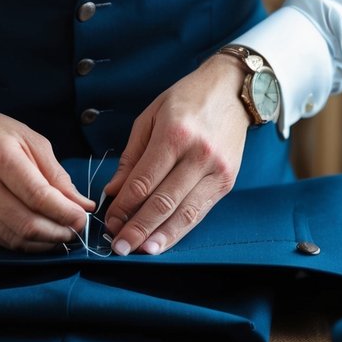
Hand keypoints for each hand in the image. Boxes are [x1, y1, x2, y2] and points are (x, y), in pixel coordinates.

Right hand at [0, 92, 92, 250]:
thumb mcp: (29, 139)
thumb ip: (56, 175)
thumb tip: (81, 204)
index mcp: (1, 157)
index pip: (38, 196)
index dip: (65, 213)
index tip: (83, 217)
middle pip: (27, 224)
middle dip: (59, 232)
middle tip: (77, 229)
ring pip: (15, 238)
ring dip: (45, 242)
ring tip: (62, 232)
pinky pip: (1, 239)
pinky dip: (26, 241)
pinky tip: (40, 233)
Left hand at [102, 53, 247, 255]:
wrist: (232, 90)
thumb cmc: (186, 99)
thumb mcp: (150, 115)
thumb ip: (132, 155)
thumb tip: (114, 190)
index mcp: (175, 134)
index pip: (144, 180)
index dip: (123, 206)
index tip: (109, 220)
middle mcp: (198, 155)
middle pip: (163, 202)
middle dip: (137, 228)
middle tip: (117, 246)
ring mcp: (216, 170)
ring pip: (184, 213)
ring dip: (158, 236)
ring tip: (138, 251)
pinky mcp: (227, 182)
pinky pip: (200, 212)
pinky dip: (179, 230)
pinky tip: (163, 242)